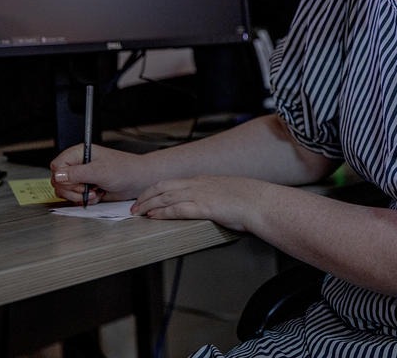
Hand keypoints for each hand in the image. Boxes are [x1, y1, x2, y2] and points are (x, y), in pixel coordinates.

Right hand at [50, 144, 144, 204]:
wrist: (139, 180)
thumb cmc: (125, 169)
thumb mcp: (100, 171)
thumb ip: (77, 173)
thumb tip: (58, 175)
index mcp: (79, 153)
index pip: (57, 166)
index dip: (63, 177)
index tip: (77, 182)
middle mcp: (78, 164)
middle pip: (58, 181)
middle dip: (72, 189)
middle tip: (87, 188)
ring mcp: (82, 177)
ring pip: (65, 191)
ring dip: (78, 196)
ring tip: (95, 192)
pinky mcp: (86, 188)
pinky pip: (74, 197)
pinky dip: (84, 200)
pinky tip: (97, 196)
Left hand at [132, 175, 267, 231]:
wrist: (261, 202)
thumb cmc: (250, 199)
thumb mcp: (227, 192)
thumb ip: (213, 196)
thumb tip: (208, 204)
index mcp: (204, 180)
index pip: (172, 182)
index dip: (155, 189)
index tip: (146, 197)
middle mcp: (199, 184)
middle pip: (163, 186)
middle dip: (146, 196)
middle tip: (135, 206)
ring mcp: (201, 195)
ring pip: (167, 197)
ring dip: (149, 205)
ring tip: (138, 212)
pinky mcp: (205, 207)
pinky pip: (178, 209)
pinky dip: (163, 212)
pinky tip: (154, 217)